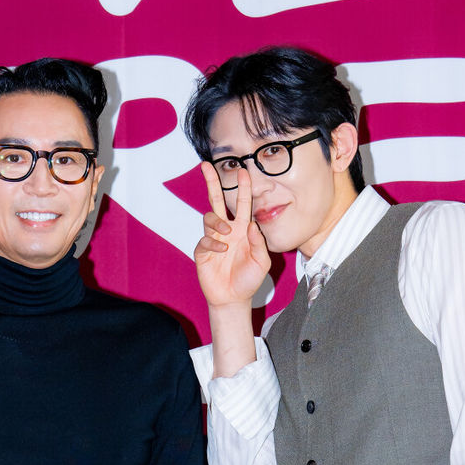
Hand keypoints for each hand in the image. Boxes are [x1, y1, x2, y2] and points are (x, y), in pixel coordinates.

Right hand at [193, 161, 270, 310]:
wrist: (234, 298)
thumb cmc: (249, 279)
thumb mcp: (262, 262)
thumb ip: (259, 243)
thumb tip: (252, 224)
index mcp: (242, 229)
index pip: (241, 204)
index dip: (242, 187)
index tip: (243, 170)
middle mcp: (226, 230)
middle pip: (216, 201)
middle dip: (211, 183)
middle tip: (206, 165)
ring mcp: (213, 240)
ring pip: (209, 218)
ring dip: (217, 222)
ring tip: (226, 233)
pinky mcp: (202, 251)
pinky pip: (204, 239)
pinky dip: (213, 242)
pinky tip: (222, 251)